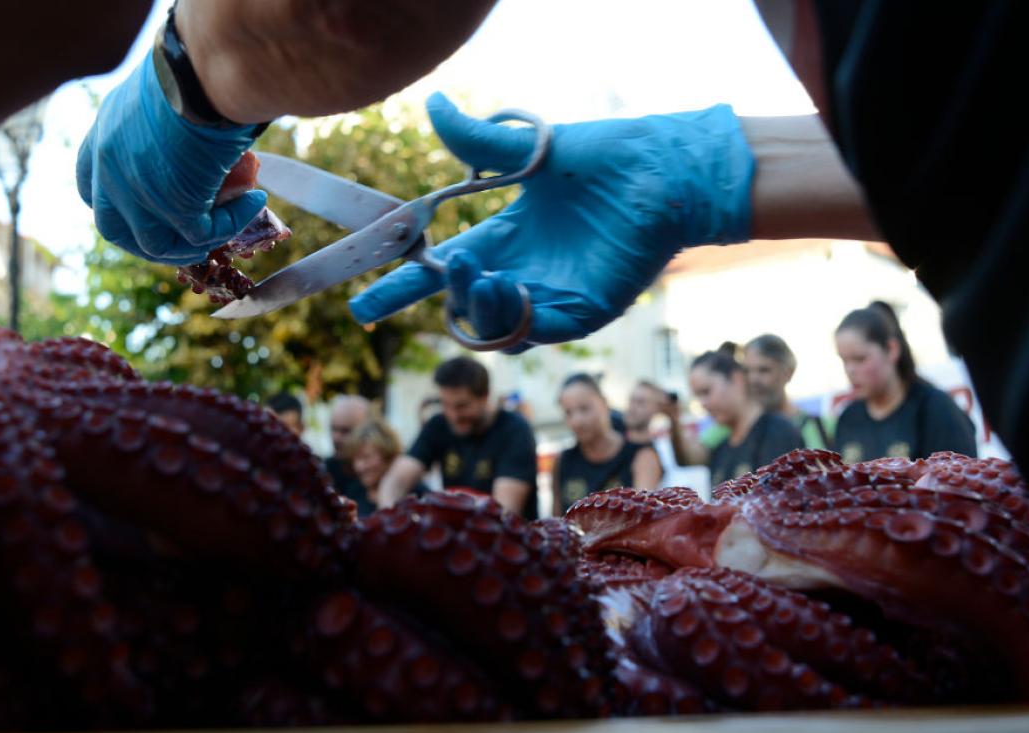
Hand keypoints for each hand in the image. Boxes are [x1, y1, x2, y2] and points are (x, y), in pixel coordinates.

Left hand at [76, 56, 266, 265]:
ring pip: (155, 244)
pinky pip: (203, 234)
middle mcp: (110, 168)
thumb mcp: (162, 96)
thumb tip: (196, 142)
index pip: (90, 184)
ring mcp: (136, 193)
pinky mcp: (174, 208)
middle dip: (145, 238)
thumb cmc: (190, 67)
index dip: (115, 203)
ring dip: (190, 245)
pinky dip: (232, 223)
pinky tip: (254, 202)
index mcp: (104, 136)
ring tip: (223, 227)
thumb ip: (163, 125)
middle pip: (113, 227)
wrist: (202, 71)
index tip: (141, 206)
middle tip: (181, 235)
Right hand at [350, 93, 754, 351]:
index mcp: (506, 237)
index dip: (401, 286)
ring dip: (475, 307)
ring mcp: (550, 296)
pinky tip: (513, 286)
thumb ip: (479, 140)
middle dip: (440, 294)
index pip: (441, 269)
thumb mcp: (532, 150)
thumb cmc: (609, 158)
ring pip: (490, 327)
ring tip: (483, 273)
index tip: (361, 302)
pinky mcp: (580, 313)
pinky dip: (512, 317)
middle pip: (459, 306)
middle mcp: (522, 272)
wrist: (667, 173)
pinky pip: (532, 332)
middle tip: (453, 263)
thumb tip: (433, 103)